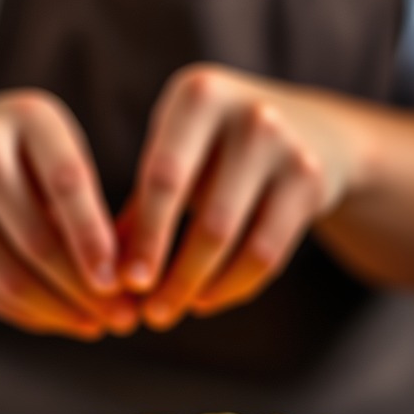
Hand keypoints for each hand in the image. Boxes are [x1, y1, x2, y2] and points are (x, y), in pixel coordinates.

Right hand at [0, 89, 136, 338]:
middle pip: (40, 240)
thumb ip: (96, 211)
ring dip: (63, 313)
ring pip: (15, 277)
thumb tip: (130, 288)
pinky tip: (64, 321)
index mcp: (29, 117)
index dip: (95, 240)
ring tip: (99, 326)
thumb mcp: (64, 160)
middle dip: (87, 291)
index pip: (68, 184)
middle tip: (125, 320)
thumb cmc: (34, 168)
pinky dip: (34, 316)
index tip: (123, 284)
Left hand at [119, 64, 359, 328]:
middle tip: (151, 316)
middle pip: (207, 220)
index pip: (164, 179)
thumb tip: (101, 273)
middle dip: (176, 277)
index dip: (147, 239)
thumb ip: (140, 207)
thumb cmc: (217, 149)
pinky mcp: (311, 182)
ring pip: (239, 243)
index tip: (127, 285)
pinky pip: (269, 255)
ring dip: (202, 289)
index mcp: (198, 96)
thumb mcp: (178, 154)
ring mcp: (287, 148)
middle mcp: (248, 115)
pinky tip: (207, 300)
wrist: (312, 130)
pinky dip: (233, 287)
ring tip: (174, 311)